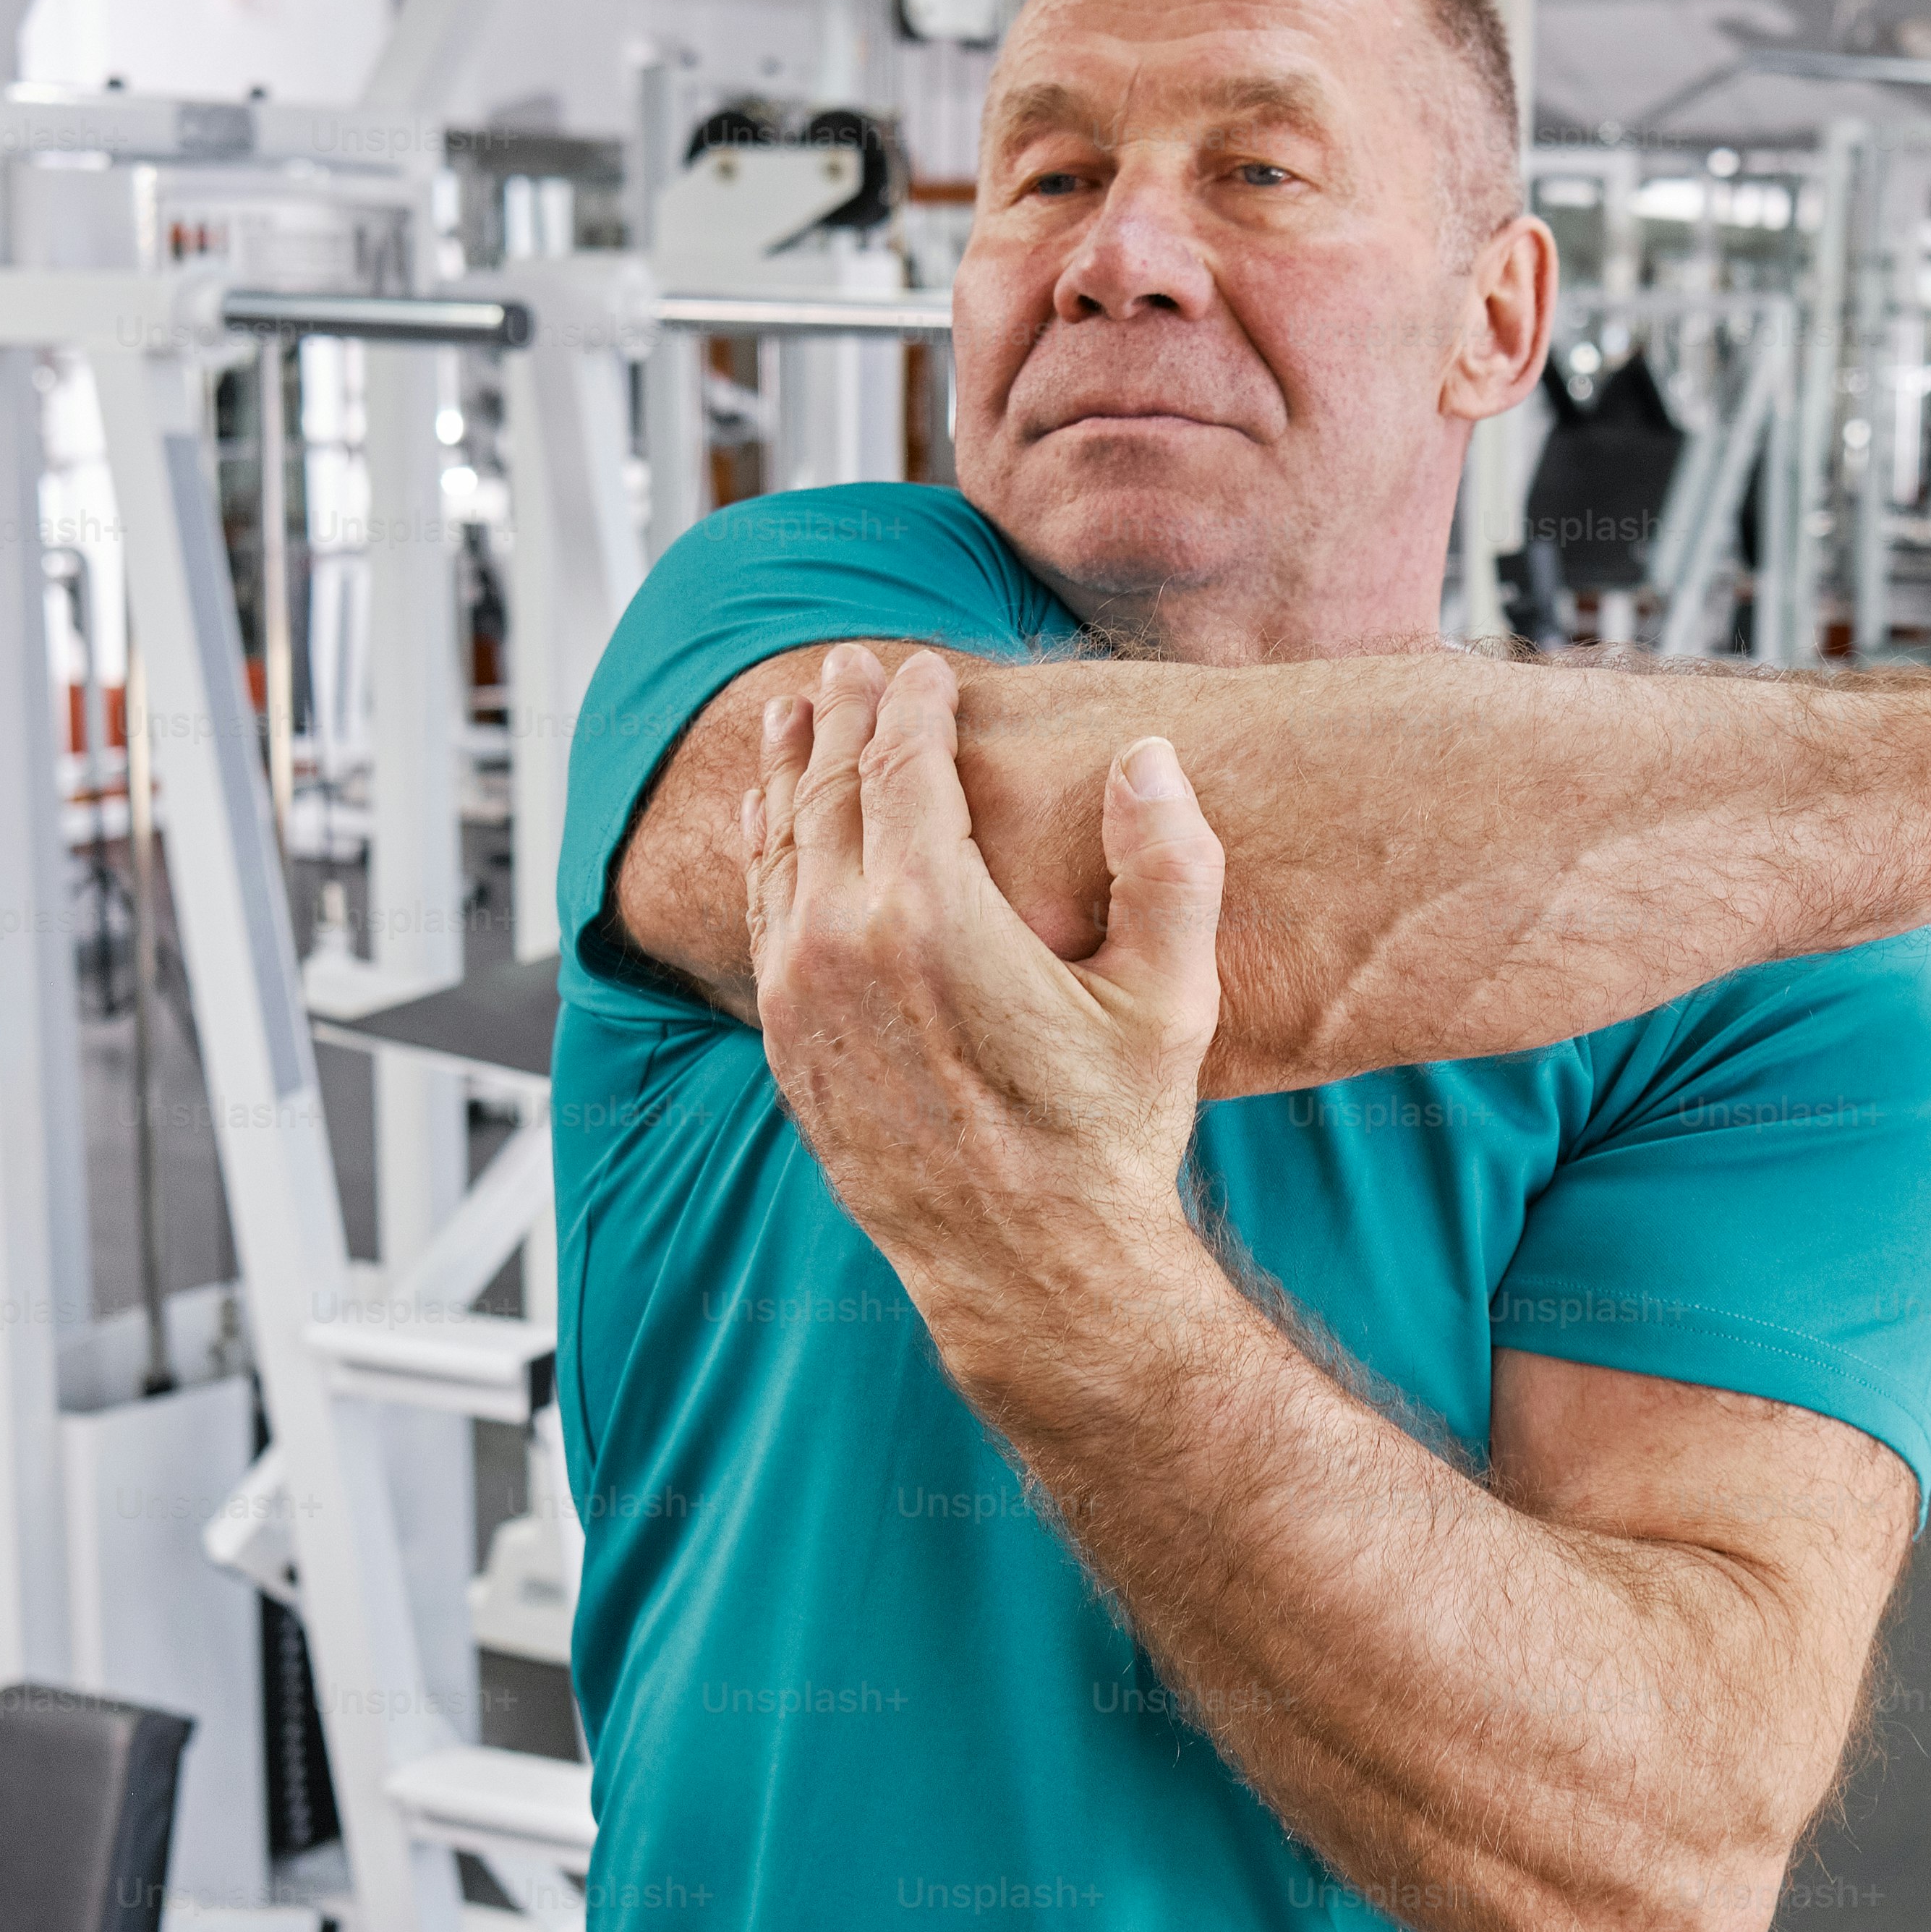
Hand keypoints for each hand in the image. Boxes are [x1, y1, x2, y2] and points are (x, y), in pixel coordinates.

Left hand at [740, 643, 1226, 1318]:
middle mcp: (842, 945)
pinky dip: (764, 853)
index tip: (925, 666)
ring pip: (778, 850)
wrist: (1028, 1266)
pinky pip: (761, 918)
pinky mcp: (784, 1046)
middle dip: (840, 717)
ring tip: (792, 717)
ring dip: (787, 773)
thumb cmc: (1107, 1134)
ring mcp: (799, 998)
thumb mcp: (1170, 999)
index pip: (901, 766)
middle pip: (826, 791)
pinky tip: (770, 828)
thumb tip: (1148, 756)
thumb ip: (1170, 866)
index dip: (911, 704)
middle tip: (851, 665)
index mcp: (930, 915)